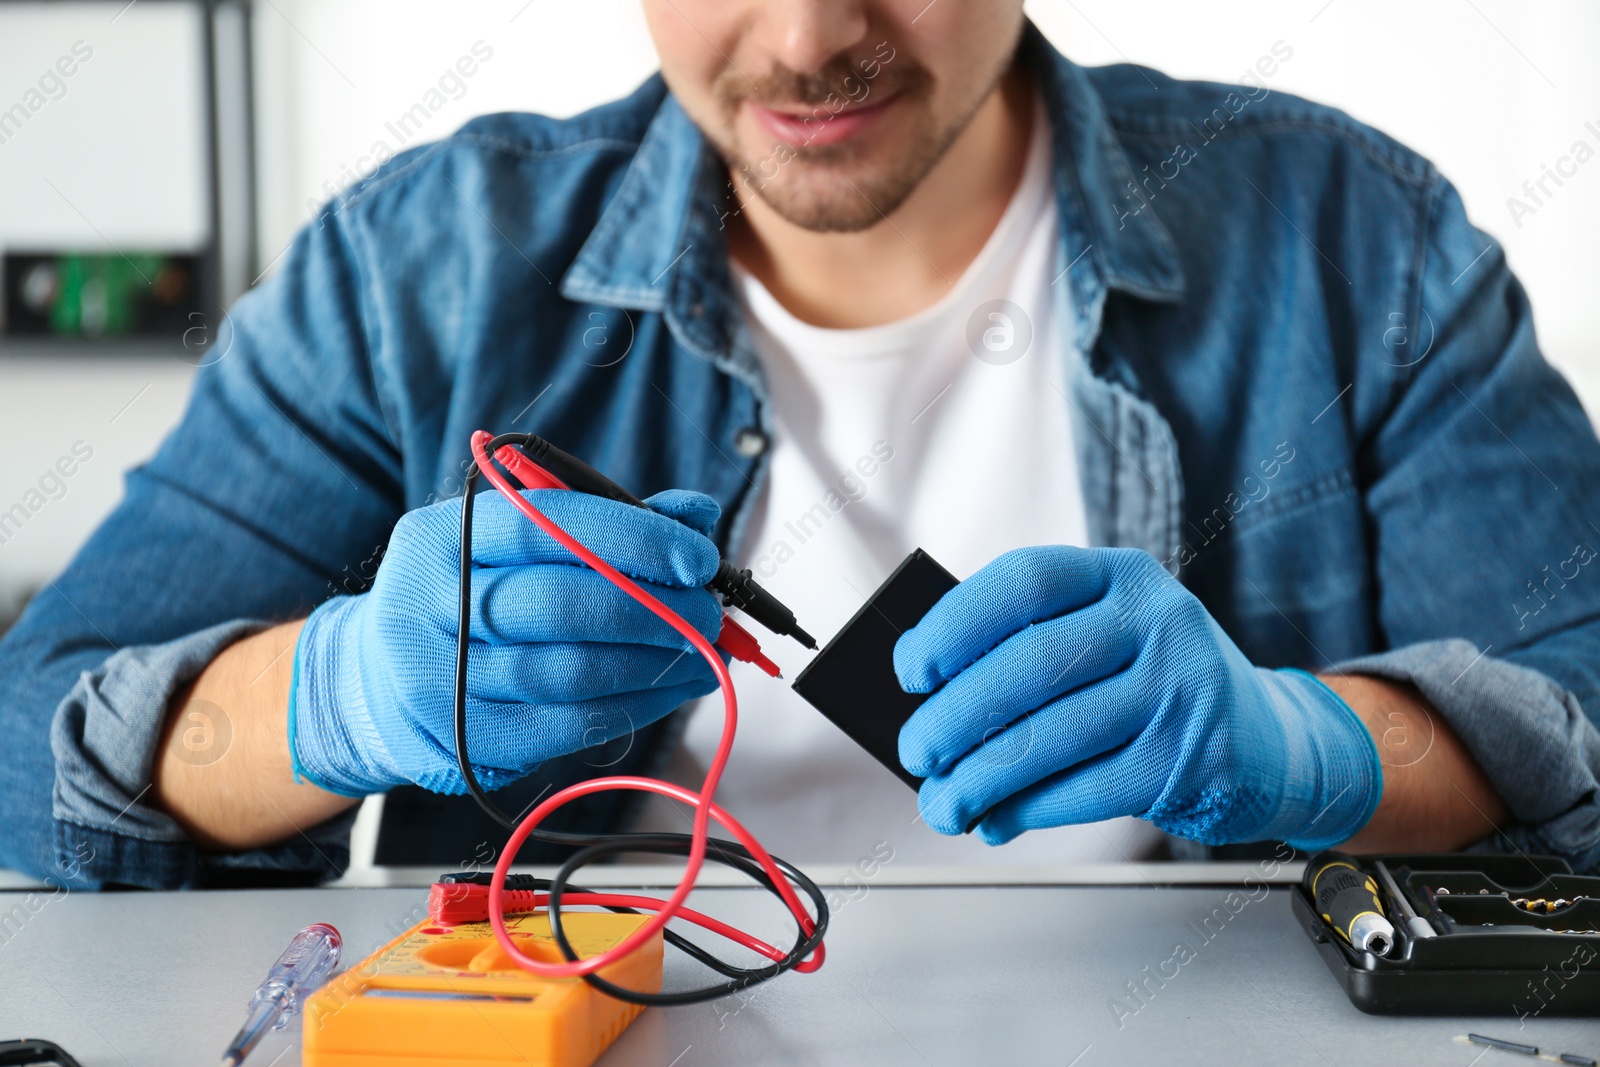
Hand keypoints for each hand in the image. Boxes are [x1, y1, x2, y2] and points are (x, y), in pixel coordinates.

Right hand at [290, 488, 724, 795]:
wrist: (370, 683)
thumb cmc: (462, 597)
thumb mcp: (508, 543)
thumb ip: (602, 523)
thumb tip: (696, 516)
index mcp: (441, 538)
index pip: (547, 527)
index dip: (632, 540)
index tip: (697, 554)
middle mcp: (429, 605)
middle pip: (560, 605)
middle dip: (653, 608)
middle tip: (708, 611)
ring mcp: (439, 681)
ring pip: (568, 673)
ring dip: (653, 664)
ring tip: (703, 652)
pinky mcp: (462, 742)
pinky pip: (565, 727)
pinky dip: (632, 707)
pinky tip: (668, 689)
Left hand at [894, 546, 1381, 848]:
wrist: (1270, 742)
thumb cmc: (1156, 683)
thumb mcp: (1109, 637)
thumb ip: (1033, 648)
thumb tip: (931, 700)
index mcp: (1121, 576)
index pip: (1024, 582)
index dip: (955, 624)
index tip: (911, 669)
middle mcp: (1157, 622)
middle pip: (1030, 664)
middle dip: (954, 716)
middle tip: (915, 749)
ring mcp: (1179, 690)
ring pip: (1052, 736)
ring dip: (981, 777)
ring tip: (942, 802)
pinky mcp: (1190, 759)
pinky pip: (1087, 789)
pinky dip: (1028, 808)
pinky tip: (996, 818)